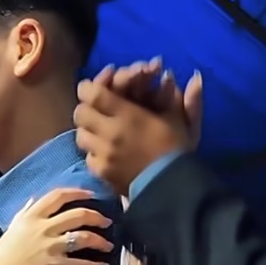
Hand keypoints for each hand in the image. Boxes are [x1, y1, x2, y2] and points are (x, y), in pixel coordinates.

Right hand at [0, 187, 114, 264]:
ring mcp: (51, 247)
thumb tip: (33, 200)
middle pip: (78, 214)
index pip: (58, 196)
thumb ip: (25, 213)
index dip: (78, 192)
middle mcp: (43, 228)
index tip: (90, 194)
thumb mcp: (12, 229)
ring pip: (85, 237)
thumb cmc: (1, 257)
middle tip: (107, 222)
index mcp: (31, 217)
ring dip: (101, 241)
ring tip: (108, 245)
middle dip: (96, 216)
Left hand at [74, 71, 203, 194]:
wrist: (173, 189)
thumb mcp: (182, 121)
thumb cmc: (178, 151)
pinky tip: (105, 150)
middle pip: (80, 113)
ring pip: (81, 135)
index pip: (94, 94)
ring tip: (100, 129)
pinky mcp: (101, 172)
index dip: (90, 88)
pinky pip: (88, 156)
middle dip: (87, 107)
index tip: (94, 88)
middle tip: (97, 108)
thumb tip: (185, 75)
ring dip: (88, 130)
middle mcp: (109, 134)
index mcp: (128, 116)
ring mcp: (102, 155)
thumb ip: (180, 96)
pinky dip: (94, 151)